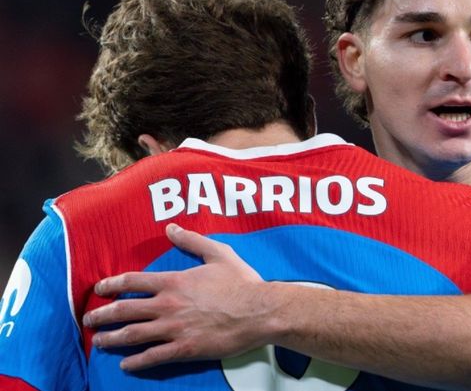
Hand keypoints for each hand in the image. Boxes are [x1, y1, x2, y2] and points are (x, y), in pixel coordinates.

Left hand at [83, 223, 275, 370]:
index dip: (112, 285)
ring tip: (99, 343)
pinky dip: (136, 362)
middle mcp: (168, 305)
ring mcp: (174, 329)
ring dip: (112, 339)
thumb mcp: (218, 253)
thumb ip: (192, 241)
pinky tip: (126, 364)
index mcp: (174, 281)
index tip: (98, 290)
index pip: (133, 281)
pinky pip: (153, 357)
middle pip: (125, 310)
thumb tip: (171, 228)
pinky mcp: (184, 349)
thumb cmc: (241, 282)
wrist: (258, 312)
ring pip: (133, 335)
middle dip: (102, 316)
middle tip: (89, 320)